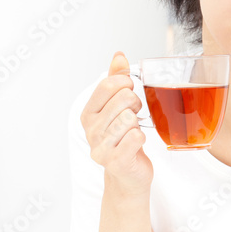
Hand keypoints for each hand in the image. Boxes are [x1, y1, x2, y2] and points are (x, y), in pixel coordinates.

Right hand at [80, 51, 152, 196]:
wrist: (127, 176)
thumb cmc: (124, 139)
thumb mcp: (117, 106)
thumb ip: (116, 80)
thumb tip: (119, 55)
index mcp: (88, 112)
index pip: (108, 84)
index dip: (126, 84)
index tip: (130, 92)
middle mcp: (90, 129)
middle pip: (123, 99)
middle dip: (135, 105)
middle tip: (134, 116)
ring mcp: (100, 147)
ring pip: (130, 118)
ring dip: (138, 124)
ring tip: (133, 132)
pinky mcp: (115, 161)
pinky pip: (136, 137)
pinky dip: (142, 139)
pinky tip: (136, 144)